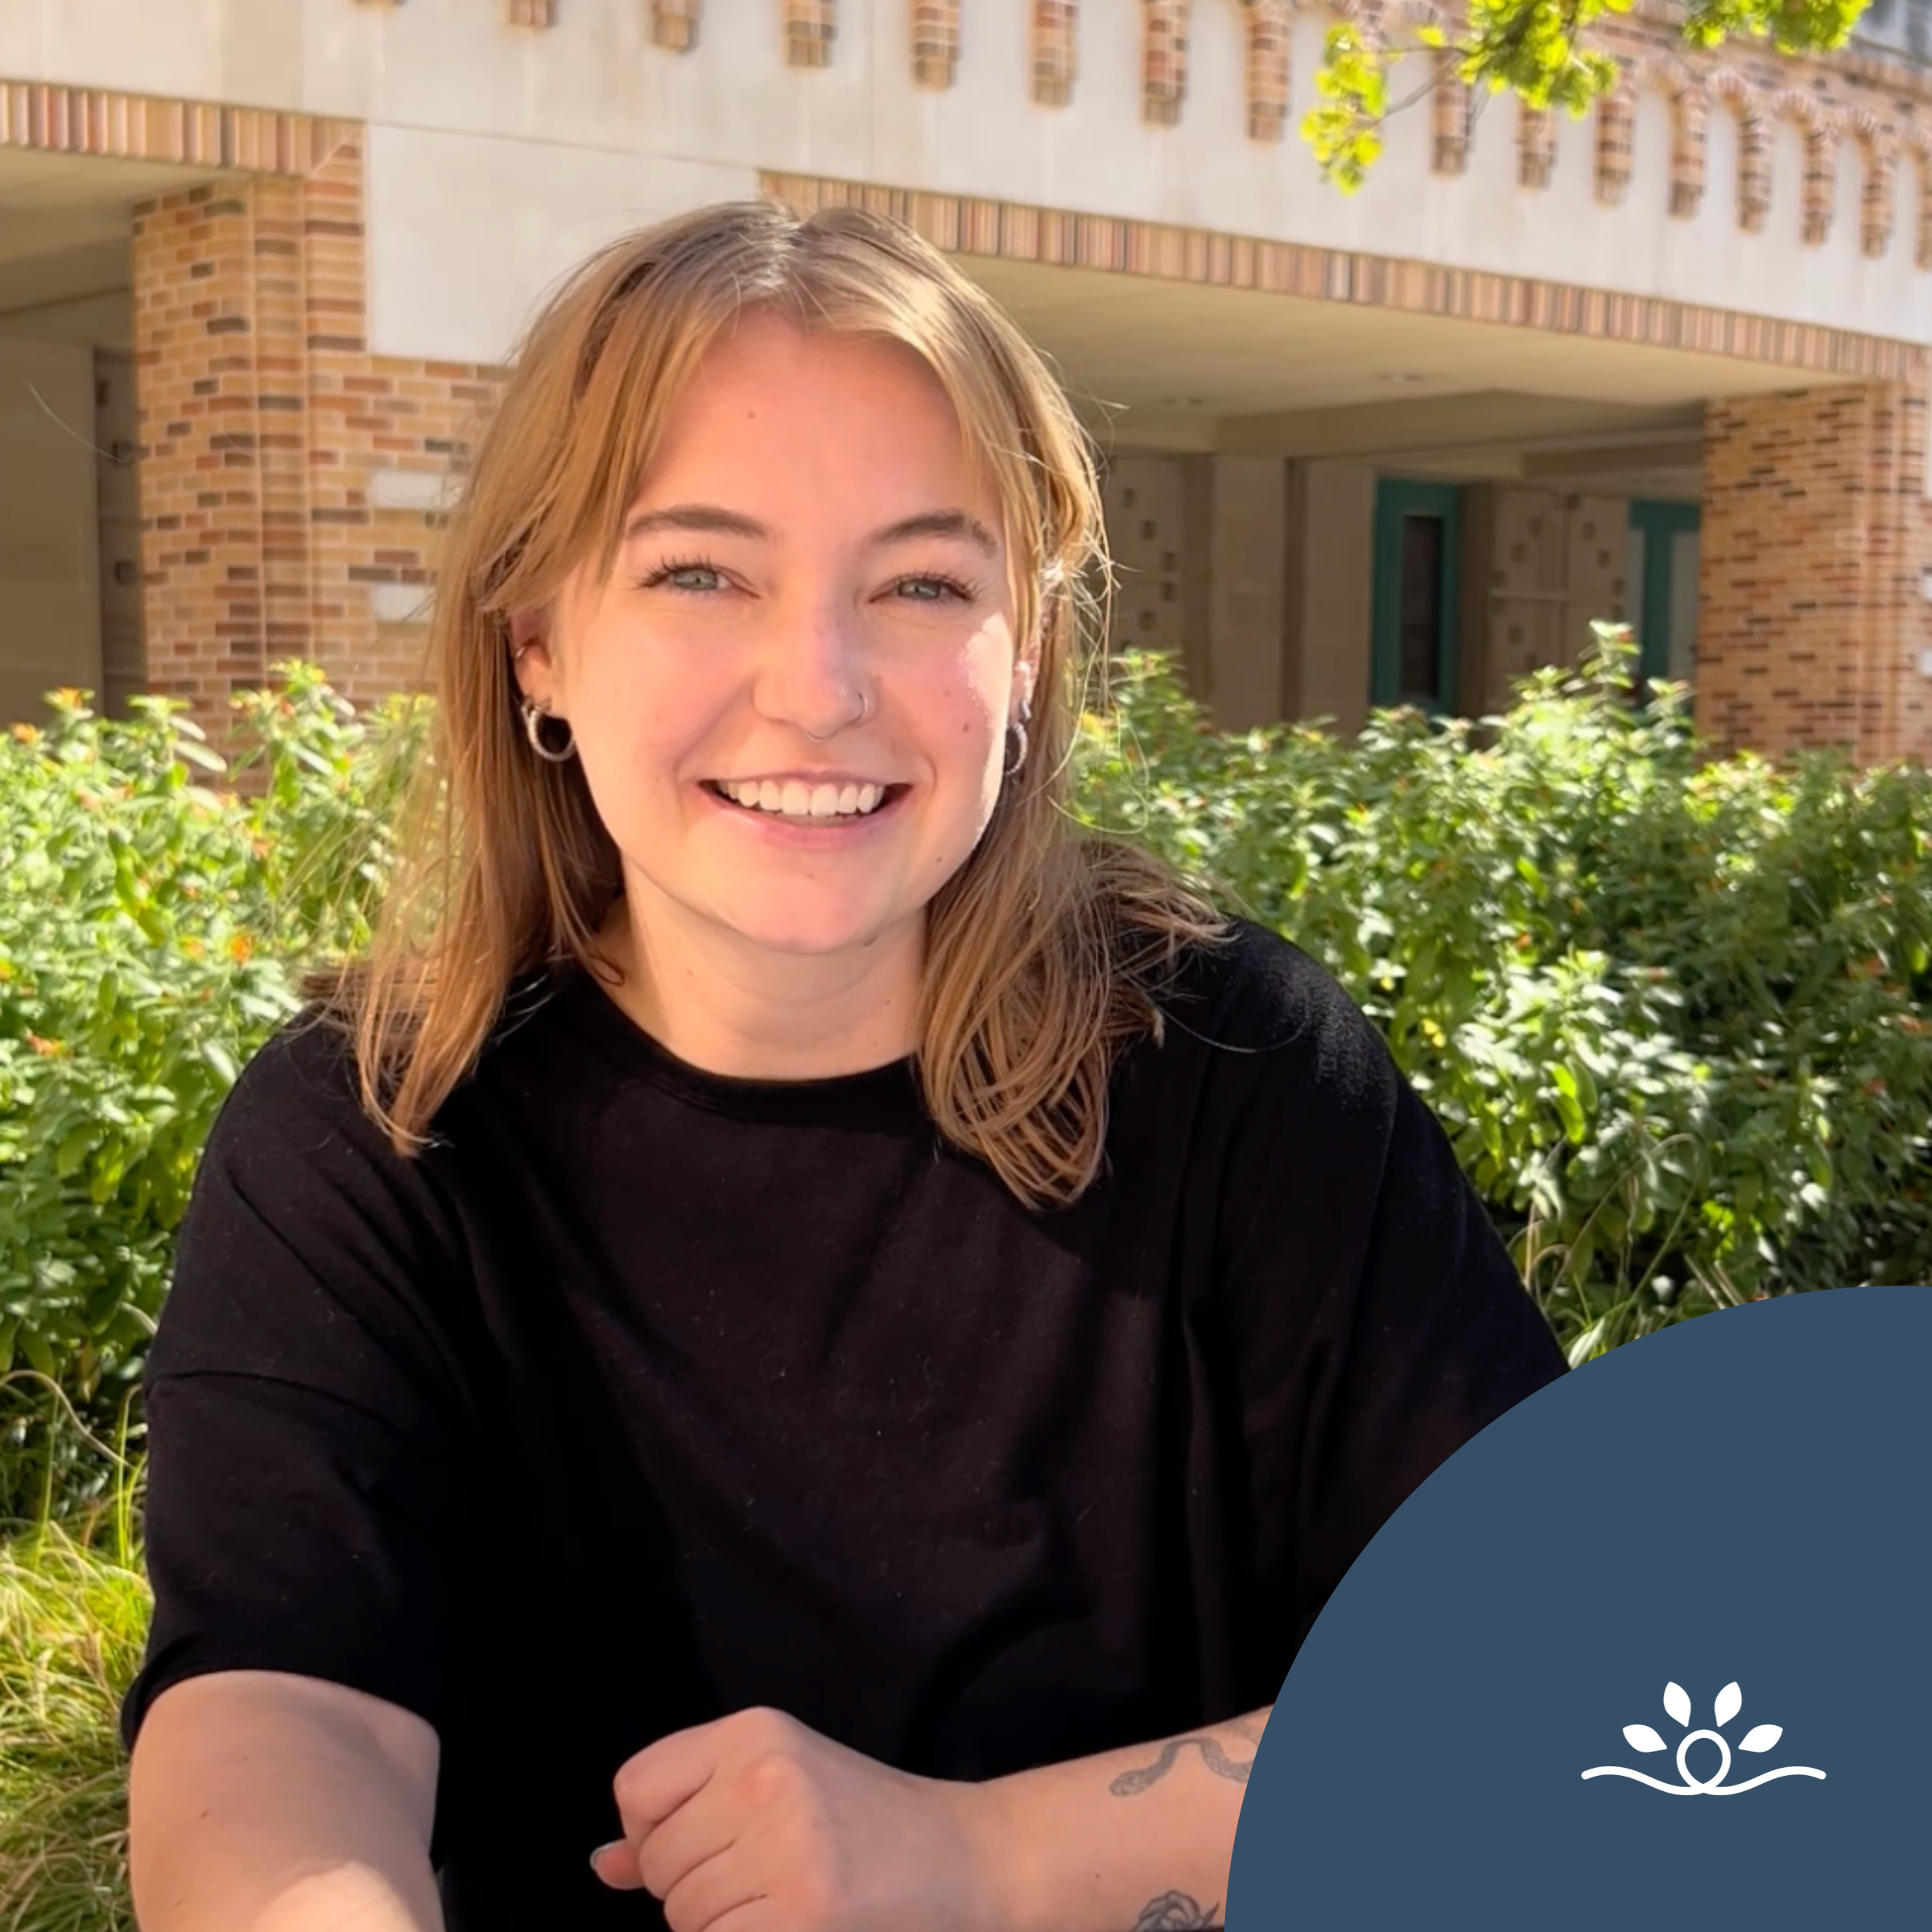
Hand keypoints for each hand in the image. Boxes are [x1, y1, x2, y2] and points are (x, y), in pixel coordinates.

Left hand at [589, 1705, 1010, 1931]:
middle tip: (768, 1881)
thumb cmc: (869, 1828)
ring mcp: (783, 1847)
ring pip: (685, 1918)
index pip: (636, 1788)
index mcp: (754, 1732)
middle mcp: (763, 1777)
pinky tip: (793, 1926)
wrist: (970, 1862)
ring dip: (723, 1927)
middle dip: (697, 1891)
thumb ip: (685, 1819)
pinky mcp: (800, 1915)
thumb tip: (604, 1865)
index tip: (703, 1846)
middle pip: (661, 1864)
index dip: (655, 1833)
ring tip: (788, 1903)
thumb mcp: (778, 1791)